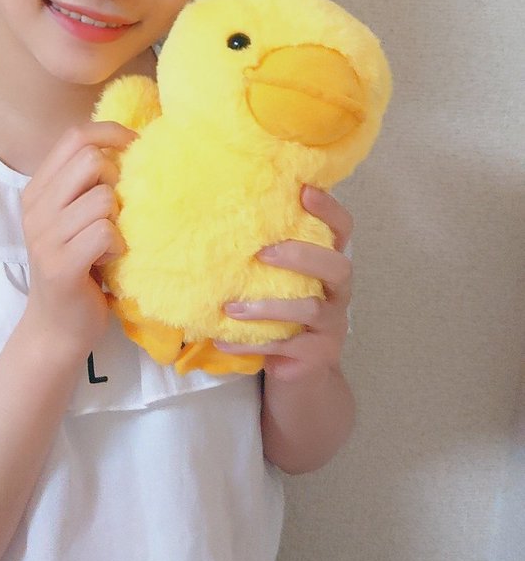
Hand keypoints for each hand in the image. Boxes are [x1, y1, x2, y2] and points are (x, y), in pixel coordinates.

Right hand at [20, 121, 136, 356]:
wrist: (56, 329)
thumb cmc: (79, 267)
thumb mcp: (75, 218)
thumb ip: (88, 184)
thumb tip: (133, 145)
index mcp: (38, 190)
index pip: (75, 137)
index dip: (111, 133)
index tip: (137, 148)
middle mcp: (35, 208)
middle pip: (91, 161)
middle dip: (118, 180)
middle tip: (120, 210)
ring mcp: (44, 237)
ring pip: (102, 198)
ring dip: (120, 220)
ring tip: (112, 242)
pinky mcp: (61, 265)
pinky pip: (105, 232)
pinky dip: (118, 245)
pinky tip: (111, 261)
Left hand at [213, 185, 353, 382]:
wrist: (299, 369)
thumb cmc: (285, 309)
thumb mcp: (283, 277)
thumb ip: (271, 250)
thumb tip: (218, 212)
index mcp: (330, 263)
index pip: (343, 229)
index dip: (329, 209)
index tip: (303, 191)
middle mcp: (338, 290)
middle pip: (337, 266)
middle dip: (301, 256)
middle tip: (262, 253)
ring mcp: (331, 323)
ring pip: (309, 308)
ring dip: (268, 307)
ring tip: (231, 308)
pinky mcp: (316, 352)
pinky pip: (284, 345)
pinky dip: (251, 342)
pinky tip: (221, 339)